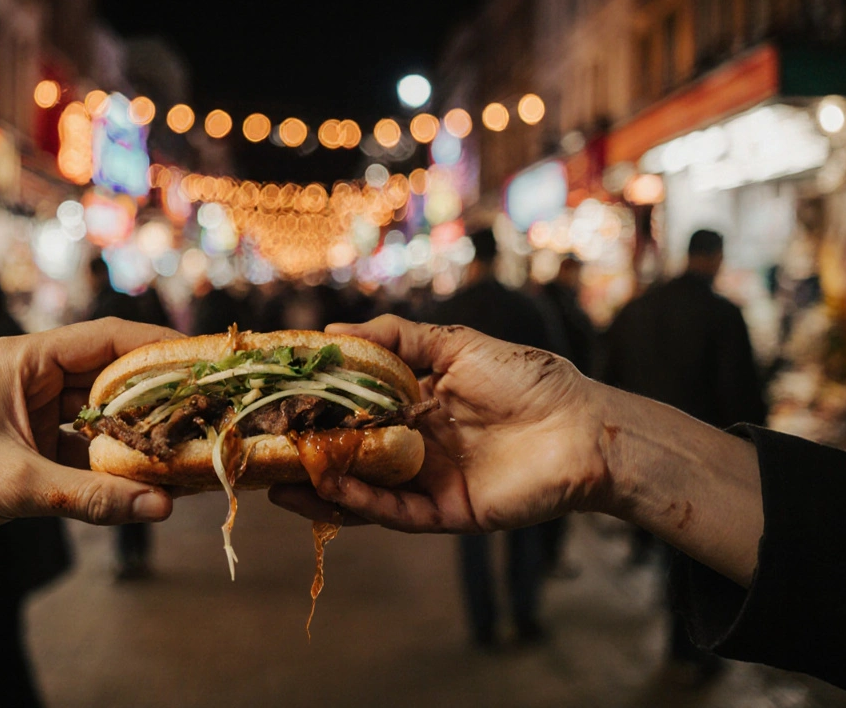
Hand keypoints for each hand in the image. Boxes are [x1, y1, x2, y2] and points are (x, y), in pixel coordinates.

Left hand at [0, 318, 183, 598]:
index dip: (161, 350)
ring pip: (102, 420)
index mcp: (24, 360)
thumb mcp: (12, 485)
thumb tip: (161, 508)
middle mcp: (32, 380)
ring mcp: (30, 416)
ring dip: (138, 439)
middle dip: (159, 401)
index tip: (208, 365)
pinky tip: (148, 485)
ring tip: (190, 453)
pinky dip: (113, 469)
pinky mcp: (27, 451)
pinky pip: (84, 454)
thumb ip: (90, 497)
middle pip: (113, 380)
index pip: (108, 340)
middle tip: (211, 418)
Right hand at [269, 315, 610, 532]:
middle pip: (350, 452)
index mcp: (417, 403)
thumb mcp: (456, 345)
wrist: (585, 429)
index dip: (316, 406)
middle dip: (307, 452)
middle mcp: (416, 444)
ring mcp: (429, 481)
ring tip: (276, 481)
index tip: (274, 399)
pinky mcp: (446, 512)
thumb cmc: (529, 379)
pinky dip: (360, 502)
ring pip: (363, 489)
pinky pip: (394, 511)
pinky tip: (329, 487)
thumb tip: (334, 332)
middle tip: (260, 448)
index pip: (354, 407)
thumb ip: (395, 339)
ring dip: (321, 486)